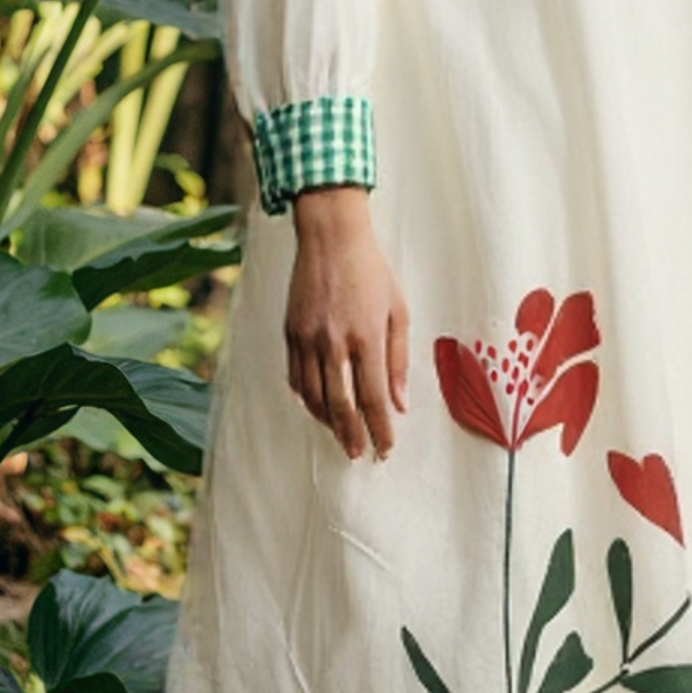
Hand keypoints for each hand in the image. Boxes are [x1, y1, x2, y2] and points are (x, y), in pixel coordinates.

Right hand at [285, 187, 408, 459]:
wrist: (330, 238)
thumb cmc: (371, 271)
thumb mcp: (398, 310)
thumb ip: (398, 358)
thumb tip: (400, 402)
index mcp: (365, 336)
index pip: (374, 397)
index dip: (380, 427)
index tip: (385, 448)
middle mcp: (333, 342)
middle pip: (341, 404)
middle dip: (351, 434)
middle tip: (360, 454)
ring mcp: (307, 339)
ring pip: (314, 396)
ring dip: (328, 422)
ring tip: (341, 435)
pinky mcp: (290, 333)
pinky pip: (296, 377)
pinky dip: (307, 399)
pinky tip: (318, 408)